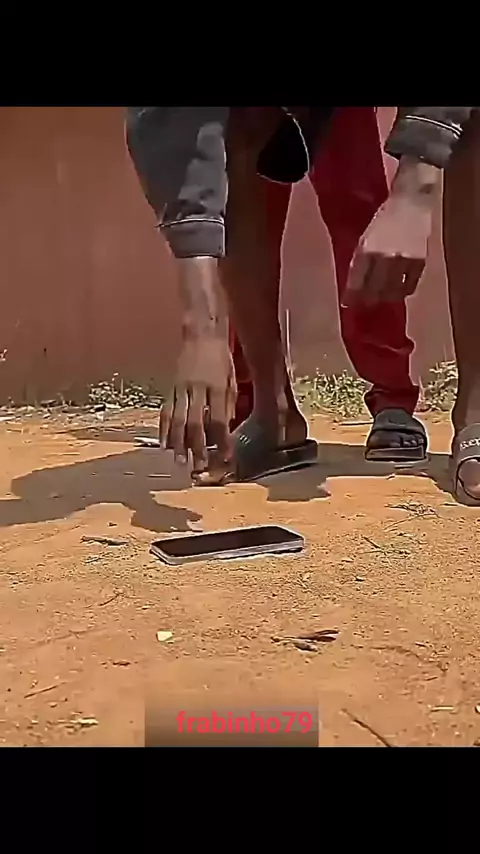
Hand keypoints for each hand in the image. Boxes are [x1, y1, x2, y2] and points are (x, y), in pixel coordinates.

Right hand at [159, 331, 236, 478]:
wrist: (200, 334)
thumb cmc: (221, 358)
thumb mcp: (231, 379)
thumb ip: (228, 404)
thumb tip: (225, 429)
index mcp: (216, 387)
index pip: (219, 420)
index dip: (222, 441)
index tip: (225, 458)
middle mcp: (197, 389)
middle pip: (196, 423)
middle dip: (197, 447)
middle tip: (199, 466)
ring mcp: (181, 388)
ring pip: (178, 420)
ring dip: (178, 443)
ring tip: (179, 460)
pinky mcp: (170, 387)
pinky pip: (166, 411)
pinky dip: (165, 429)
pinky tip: (164, 443)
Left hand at [344, 195, 432, 305]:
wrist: (411, 201)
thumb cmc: (384, 218)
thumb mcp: (366, 237)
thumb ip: (360, 259)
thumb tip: (354, 283)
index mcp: (367, 249)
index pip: (357, 281)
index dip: (352, 295)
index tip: (348, 304)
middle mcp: (383, 257)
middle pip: (374, 290)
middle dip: (368, 300)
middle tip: (366, 304)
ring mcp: (403, 260)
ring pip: (392, 291)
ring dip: (386, 298)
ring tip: (383, 298)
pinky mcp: (419, 261)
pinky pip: (410, 285)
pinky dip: (404, 291)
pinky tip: (400, 291)